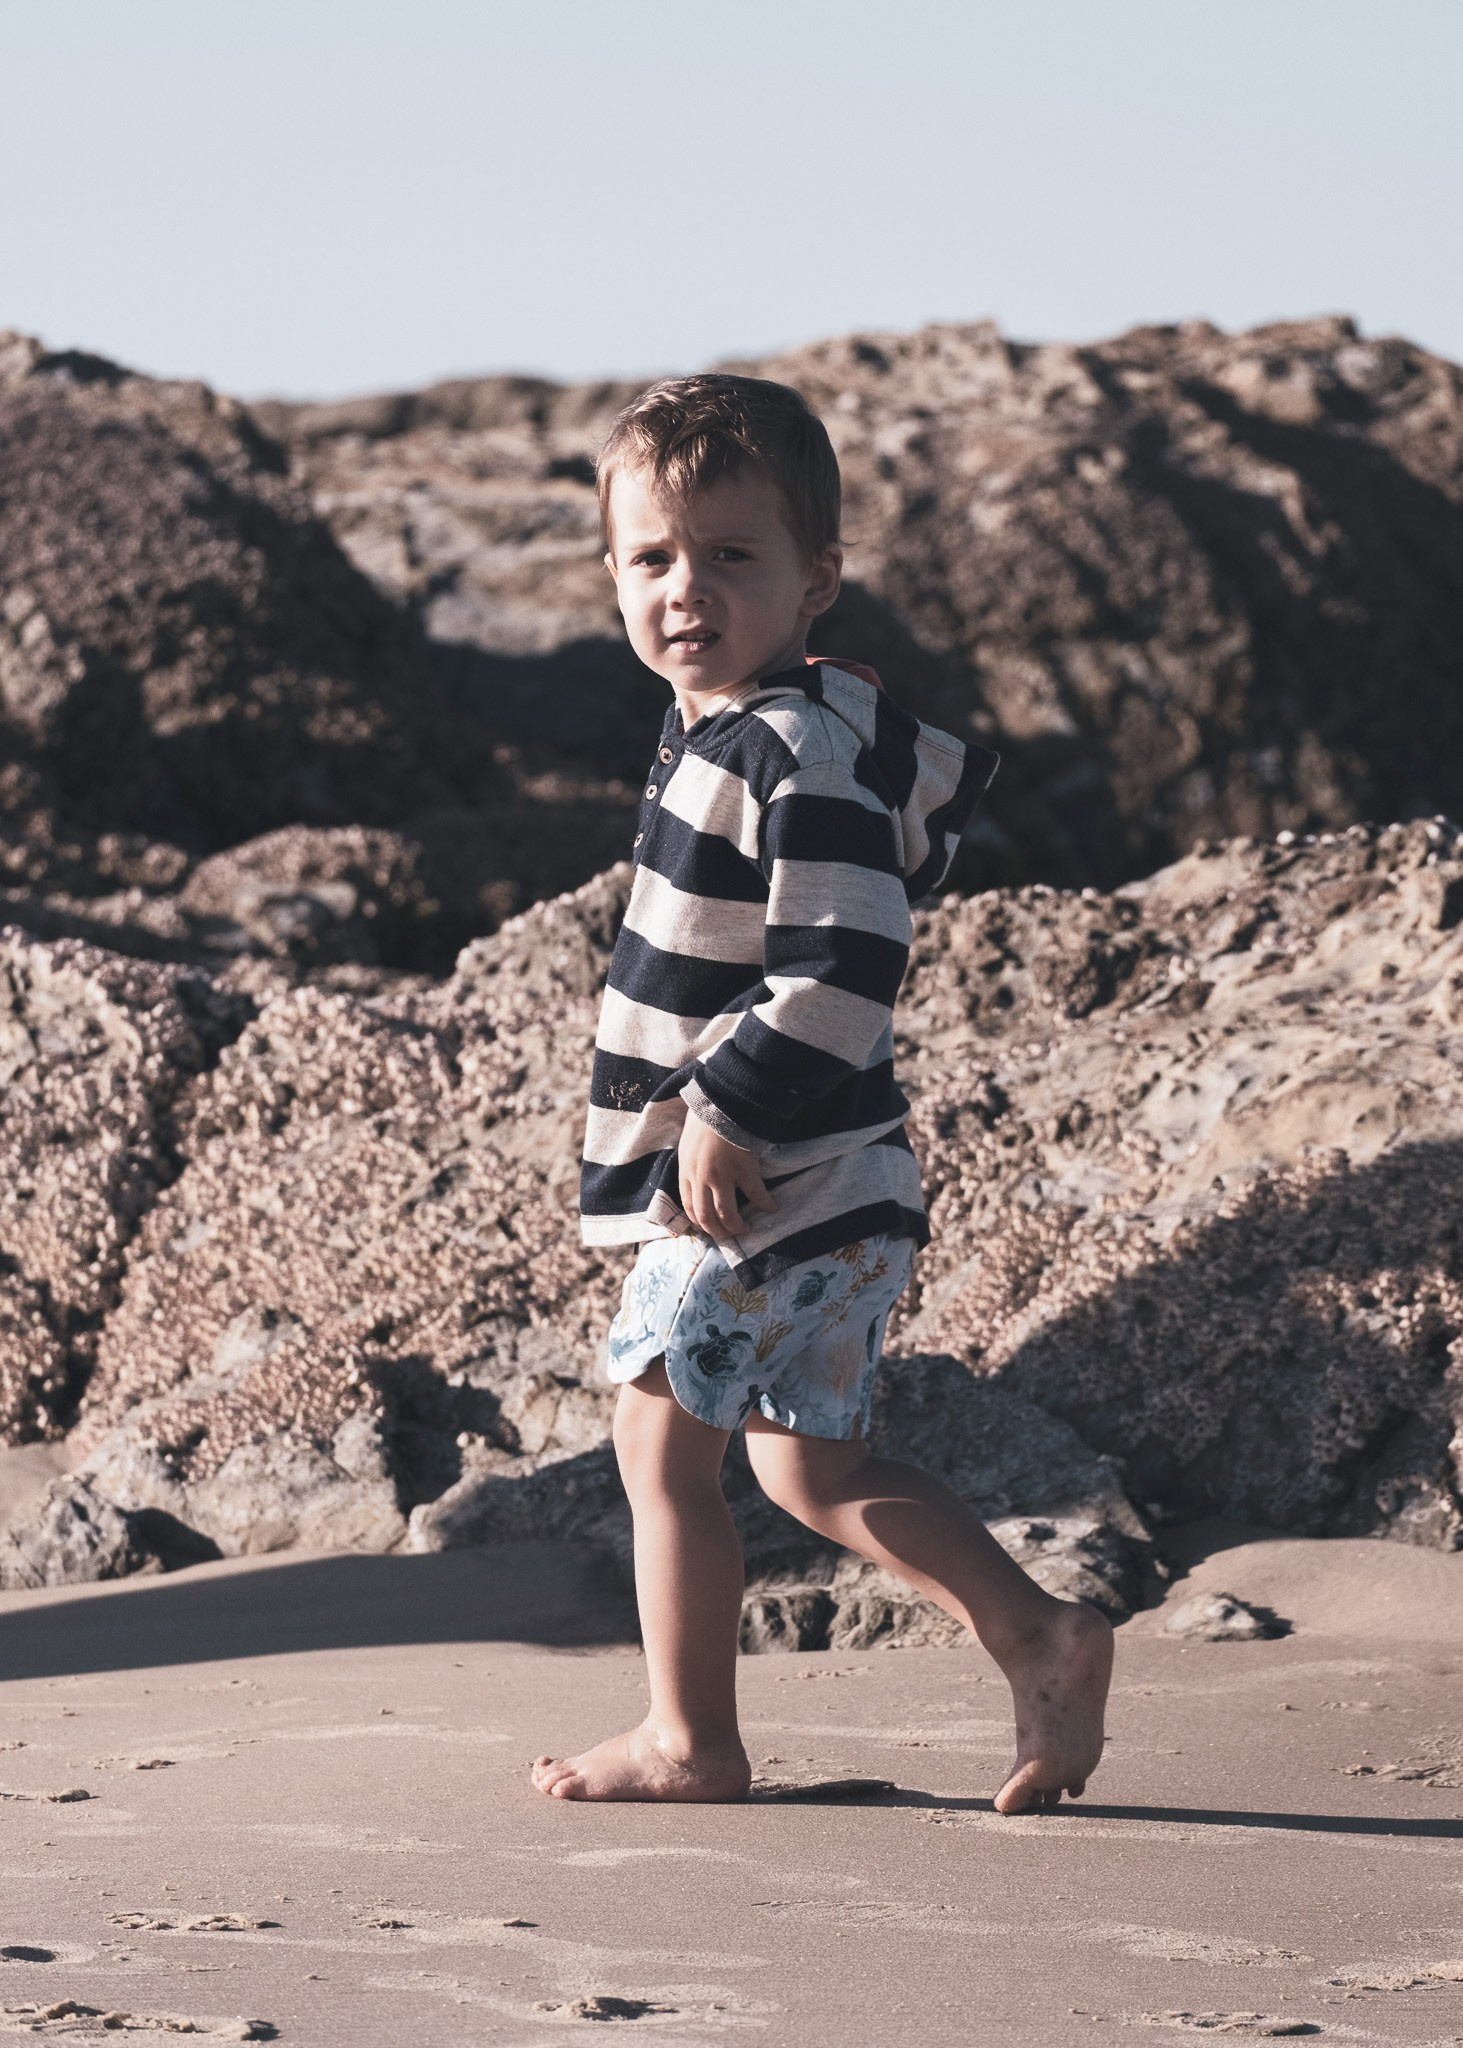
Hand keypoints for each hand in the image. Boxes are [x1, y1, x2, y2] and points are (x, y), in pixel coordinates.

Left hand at [677, 1114, 777, 1236]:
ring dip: (737, 1226)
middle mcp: (700, 1178)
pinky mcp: (743, 1169)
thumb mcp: (688, 1142)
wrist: (722, 1101)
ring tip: (746, 1228)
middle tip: (729, 1237)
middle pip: (706, 1216)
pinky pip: (755, 1194)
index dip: (699, 1223)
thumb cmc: (705, 1118)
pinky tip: (771, 1207)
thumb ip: (691, 1162)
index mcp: (686, 1171)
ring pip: (726, 1214)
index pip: (689, 1206)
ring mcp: (722, 1175)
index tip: (709, 1229)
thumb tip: (696, 1174)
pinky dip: (765, 1203)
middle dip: (718, 1232)